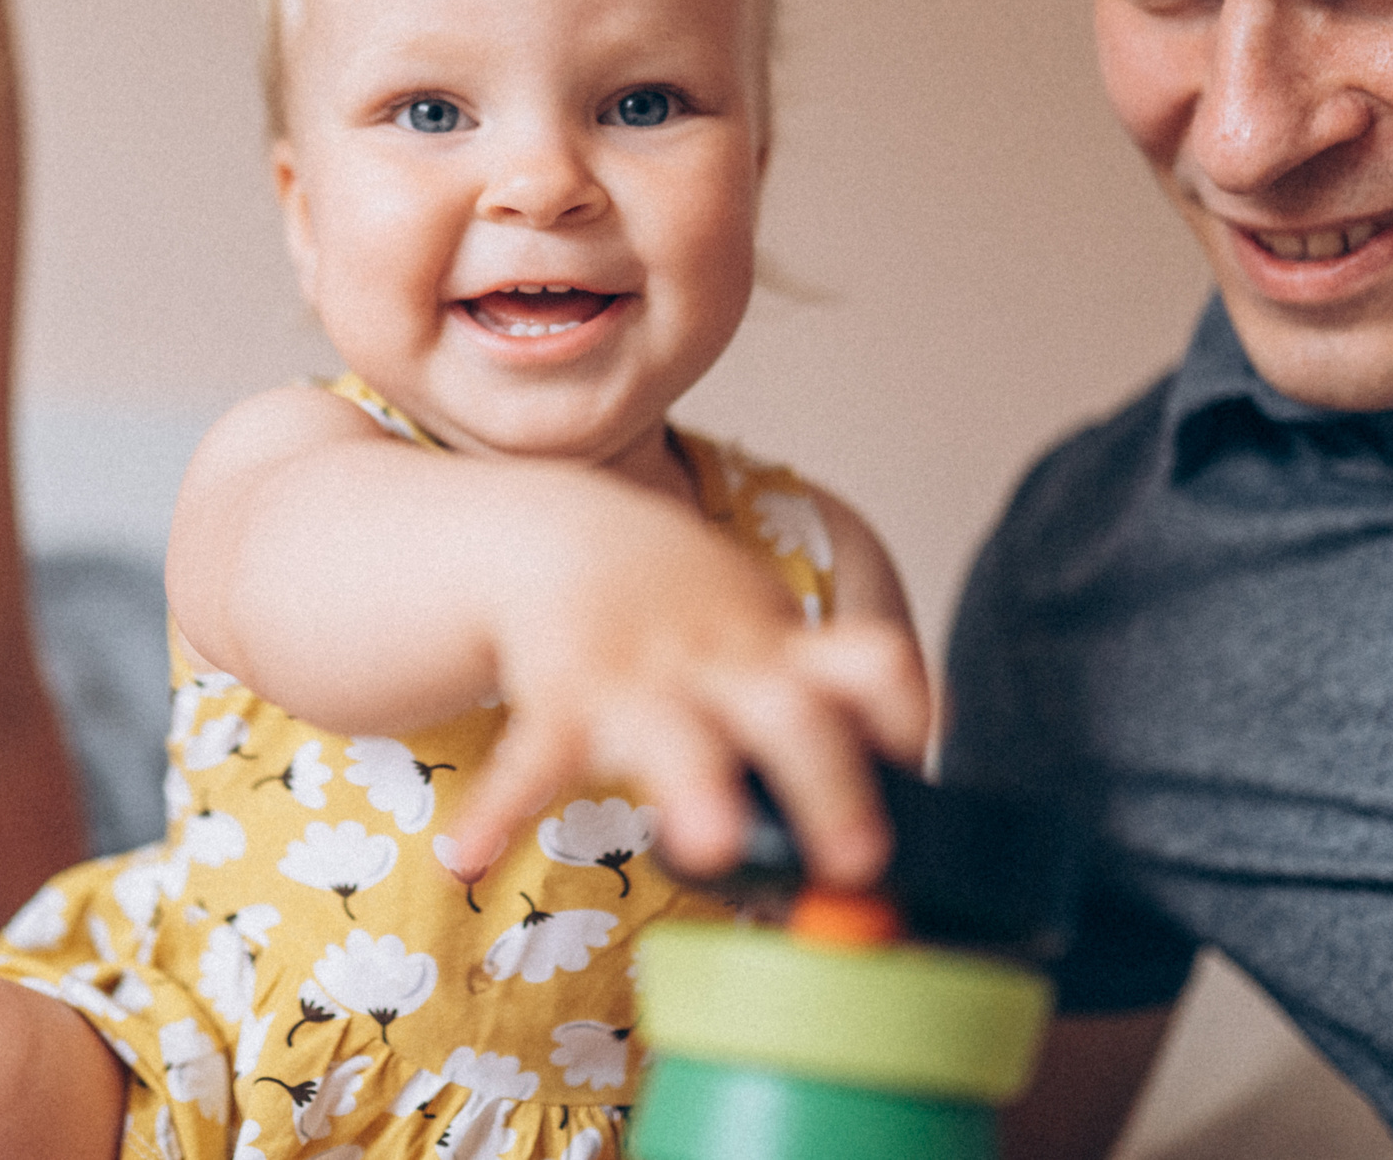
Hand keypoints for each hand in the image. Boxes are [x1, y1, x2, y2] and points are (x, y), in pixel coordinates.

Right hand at [444, 521, 931, 889]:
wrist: (562, 531)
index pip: (868, 664)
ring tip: (709, 845)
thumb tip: (918, 773)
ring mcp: (640, 677)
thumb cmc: (684, 607)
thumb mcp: (761, 630)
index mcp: (781, 652)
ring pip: (673, 732)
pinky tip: (469, 860)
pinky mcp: (559, 694)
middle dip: (826, 780)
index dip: (904, 706)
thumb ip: (828, 696)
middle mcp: (723, 663)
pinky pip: (532, 757)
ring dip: (691, 784)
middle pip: (791, 712)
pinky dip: (500, 809)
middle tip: (859, 857)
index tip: (923, 756)